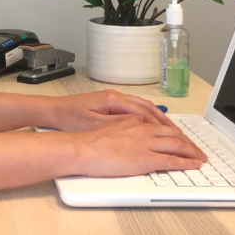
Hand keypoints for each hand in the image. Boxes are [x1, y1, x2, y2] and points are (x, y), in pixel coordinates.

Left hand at [49, 89, 179, 132]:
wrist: (53, 111)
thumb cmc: (70, 118)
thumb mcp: (95, 124)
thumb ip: (118, 125)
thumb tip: (141, 126)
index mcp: (114, 100)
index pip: (145, 113)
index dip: (161, 126)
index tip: (175, 137)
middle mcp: (116, 96)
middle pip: (148, 108)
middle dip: (166, 123)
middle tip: (181, 136)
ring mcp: (114, 99)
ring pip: (143, 108)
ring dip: (159, 119)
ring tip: (173, 132)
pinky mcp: (110, 104)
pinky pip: (135, 110)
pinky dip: (148, 118)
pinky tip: (154, 126)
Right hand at [71, 115, 207, 176]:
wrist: (82, 148)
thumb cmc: (89, 142)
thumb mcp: (109, 129)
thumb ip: (123, 130)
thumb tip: (130, 136)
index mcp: (134, 122)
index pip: (160, 126)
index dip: (174, 133)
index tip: (181, 138)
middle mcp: (144, 130)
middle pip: (173, 134)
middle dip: (188, 142)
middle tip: (197, 149)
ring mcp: (146, 144)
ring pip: (177, 145)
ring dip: (192, 151)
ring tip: (201, 157)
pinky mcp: (146, 159)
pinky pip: (172, 161)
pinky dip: (186, 162)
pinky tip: (194, 165)